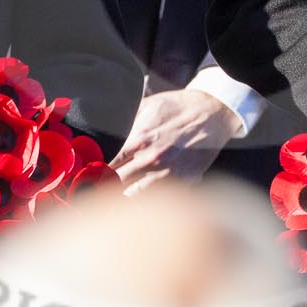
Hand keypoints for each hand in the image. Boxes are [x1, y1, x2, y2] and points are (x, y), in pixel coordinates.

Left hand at [110, 88, 240, 191]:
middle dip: (108, 188)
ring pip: (138, 197)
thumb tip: (105, 127)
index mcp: (138, 141)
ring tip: (117, 202)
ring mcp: (170, 173)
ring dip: (127, 198)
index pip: (109, 167)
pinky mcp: (186, 181)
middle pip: (119, 185)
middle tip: (101, 192)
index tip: (93, 179)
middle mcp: (152, 160)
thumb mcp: (147, 105)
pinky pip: (164, 198)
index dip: (98, 175)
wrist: (213, 112)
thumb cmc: (178, 107)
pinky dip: (153, 199)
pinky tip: (146, 200)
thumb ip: (124, 119)